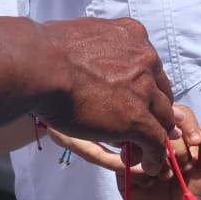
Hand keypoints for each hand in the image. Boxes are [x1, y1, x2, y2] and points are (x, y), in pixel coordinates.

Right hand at [31, 16, 174, 172]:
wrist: (38, 64)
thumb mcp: (80, 36)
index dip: (145, 88)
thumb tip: (91, 56)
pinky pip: (155, 140)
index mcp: (133, 35)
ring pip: (162, 118)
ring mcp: (144, 90)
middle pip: (161, 91)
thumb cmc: (43, 50)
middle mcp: (146, 59)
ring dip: (157, 134)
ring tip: (147, 150)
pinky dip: (155, 155)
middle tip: (150, 127)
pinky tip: (148, 165)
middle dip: (155, 110)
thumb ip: (96, 45)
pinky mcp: (137, 119)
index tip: (138, 101)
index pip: (150, 67)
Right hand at [110, 105, 200, 199]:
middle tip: (184, 167)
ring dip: (159, 158)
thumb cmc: (192, 193)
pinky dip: (141, 169)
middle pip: (162, 124)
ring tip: (168, 176)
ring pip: (144, 138)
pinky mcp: (123, 167)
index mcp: (180, 136)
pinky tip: (149, 182)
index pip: (181, 113)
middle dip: (178, 147)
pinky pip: (126, 158)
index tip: (196, 142)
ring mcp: (140, 151)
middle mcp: (158, 139)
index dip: (188, 125)